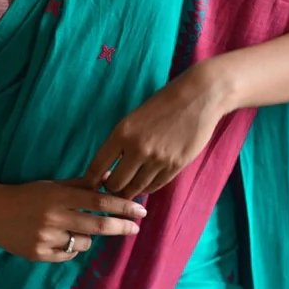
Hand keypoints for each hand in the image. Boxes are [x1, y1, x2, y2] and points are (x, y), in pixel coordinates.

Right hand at [0, 177, 146, 262]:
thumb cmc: (27, 194)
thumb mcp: (53, 185)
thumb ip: (81, 184)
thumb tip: (110, 179)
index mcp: (59, 196)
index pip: (98, 201)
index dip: (122, 206)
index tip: (140, 211)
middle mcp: (54, 217)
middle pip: (97, 225)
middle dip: (121, 227)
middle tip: (136, 228)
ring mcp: (46, 238)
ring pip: (84, 242)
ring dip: (89, 236)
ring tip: (76, 227)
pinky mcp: (39, 254)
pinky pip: (69, 253)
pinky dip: (72, 246)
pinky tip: (61, 237)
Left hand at [82, 61, 231, 200]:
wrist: (198, 97)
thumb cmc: (164, 103)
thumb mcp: (134, 119)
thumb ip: (122, 142)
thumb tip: (111, 166)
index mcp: (122, 133)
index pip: (97, 166)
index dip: (90, 181)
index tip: (90, 186)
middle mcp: (137, 149)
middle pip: (115, 184)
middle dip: (110, 188)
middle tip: (112, 186)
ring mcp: (157, 160)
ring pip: (135, 189)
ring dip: (129, 191)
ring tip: (128, 187)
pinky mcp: (175, 166)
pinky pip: (154, 186)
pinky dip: (147, 187)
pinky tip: (145, 183)